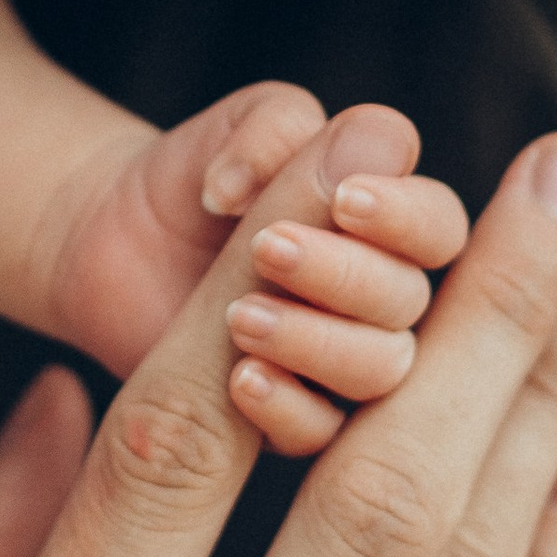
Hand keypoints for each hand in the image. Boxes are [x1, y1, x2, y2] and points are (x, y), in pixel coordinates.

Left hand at [39, 83, 467, 445]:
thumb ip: (281, 127)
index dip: (405, 214)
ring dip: (314, 340)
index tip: (345, 200)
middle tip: (269, 247)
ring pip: (377, 369)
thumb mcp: (231, 129)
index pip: (437, 223)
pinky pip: (318, 429)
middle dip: (343, 274)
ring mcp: (343, 362)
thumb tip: (329, 173)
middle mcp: (382, 297)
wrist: (119, 236)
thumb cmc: (199, 173)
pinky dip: (285, 403)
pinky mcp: (295, 416)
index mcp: (390, 221)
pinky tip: (240, 377)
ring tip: (241, 314)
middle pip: (409, 299)